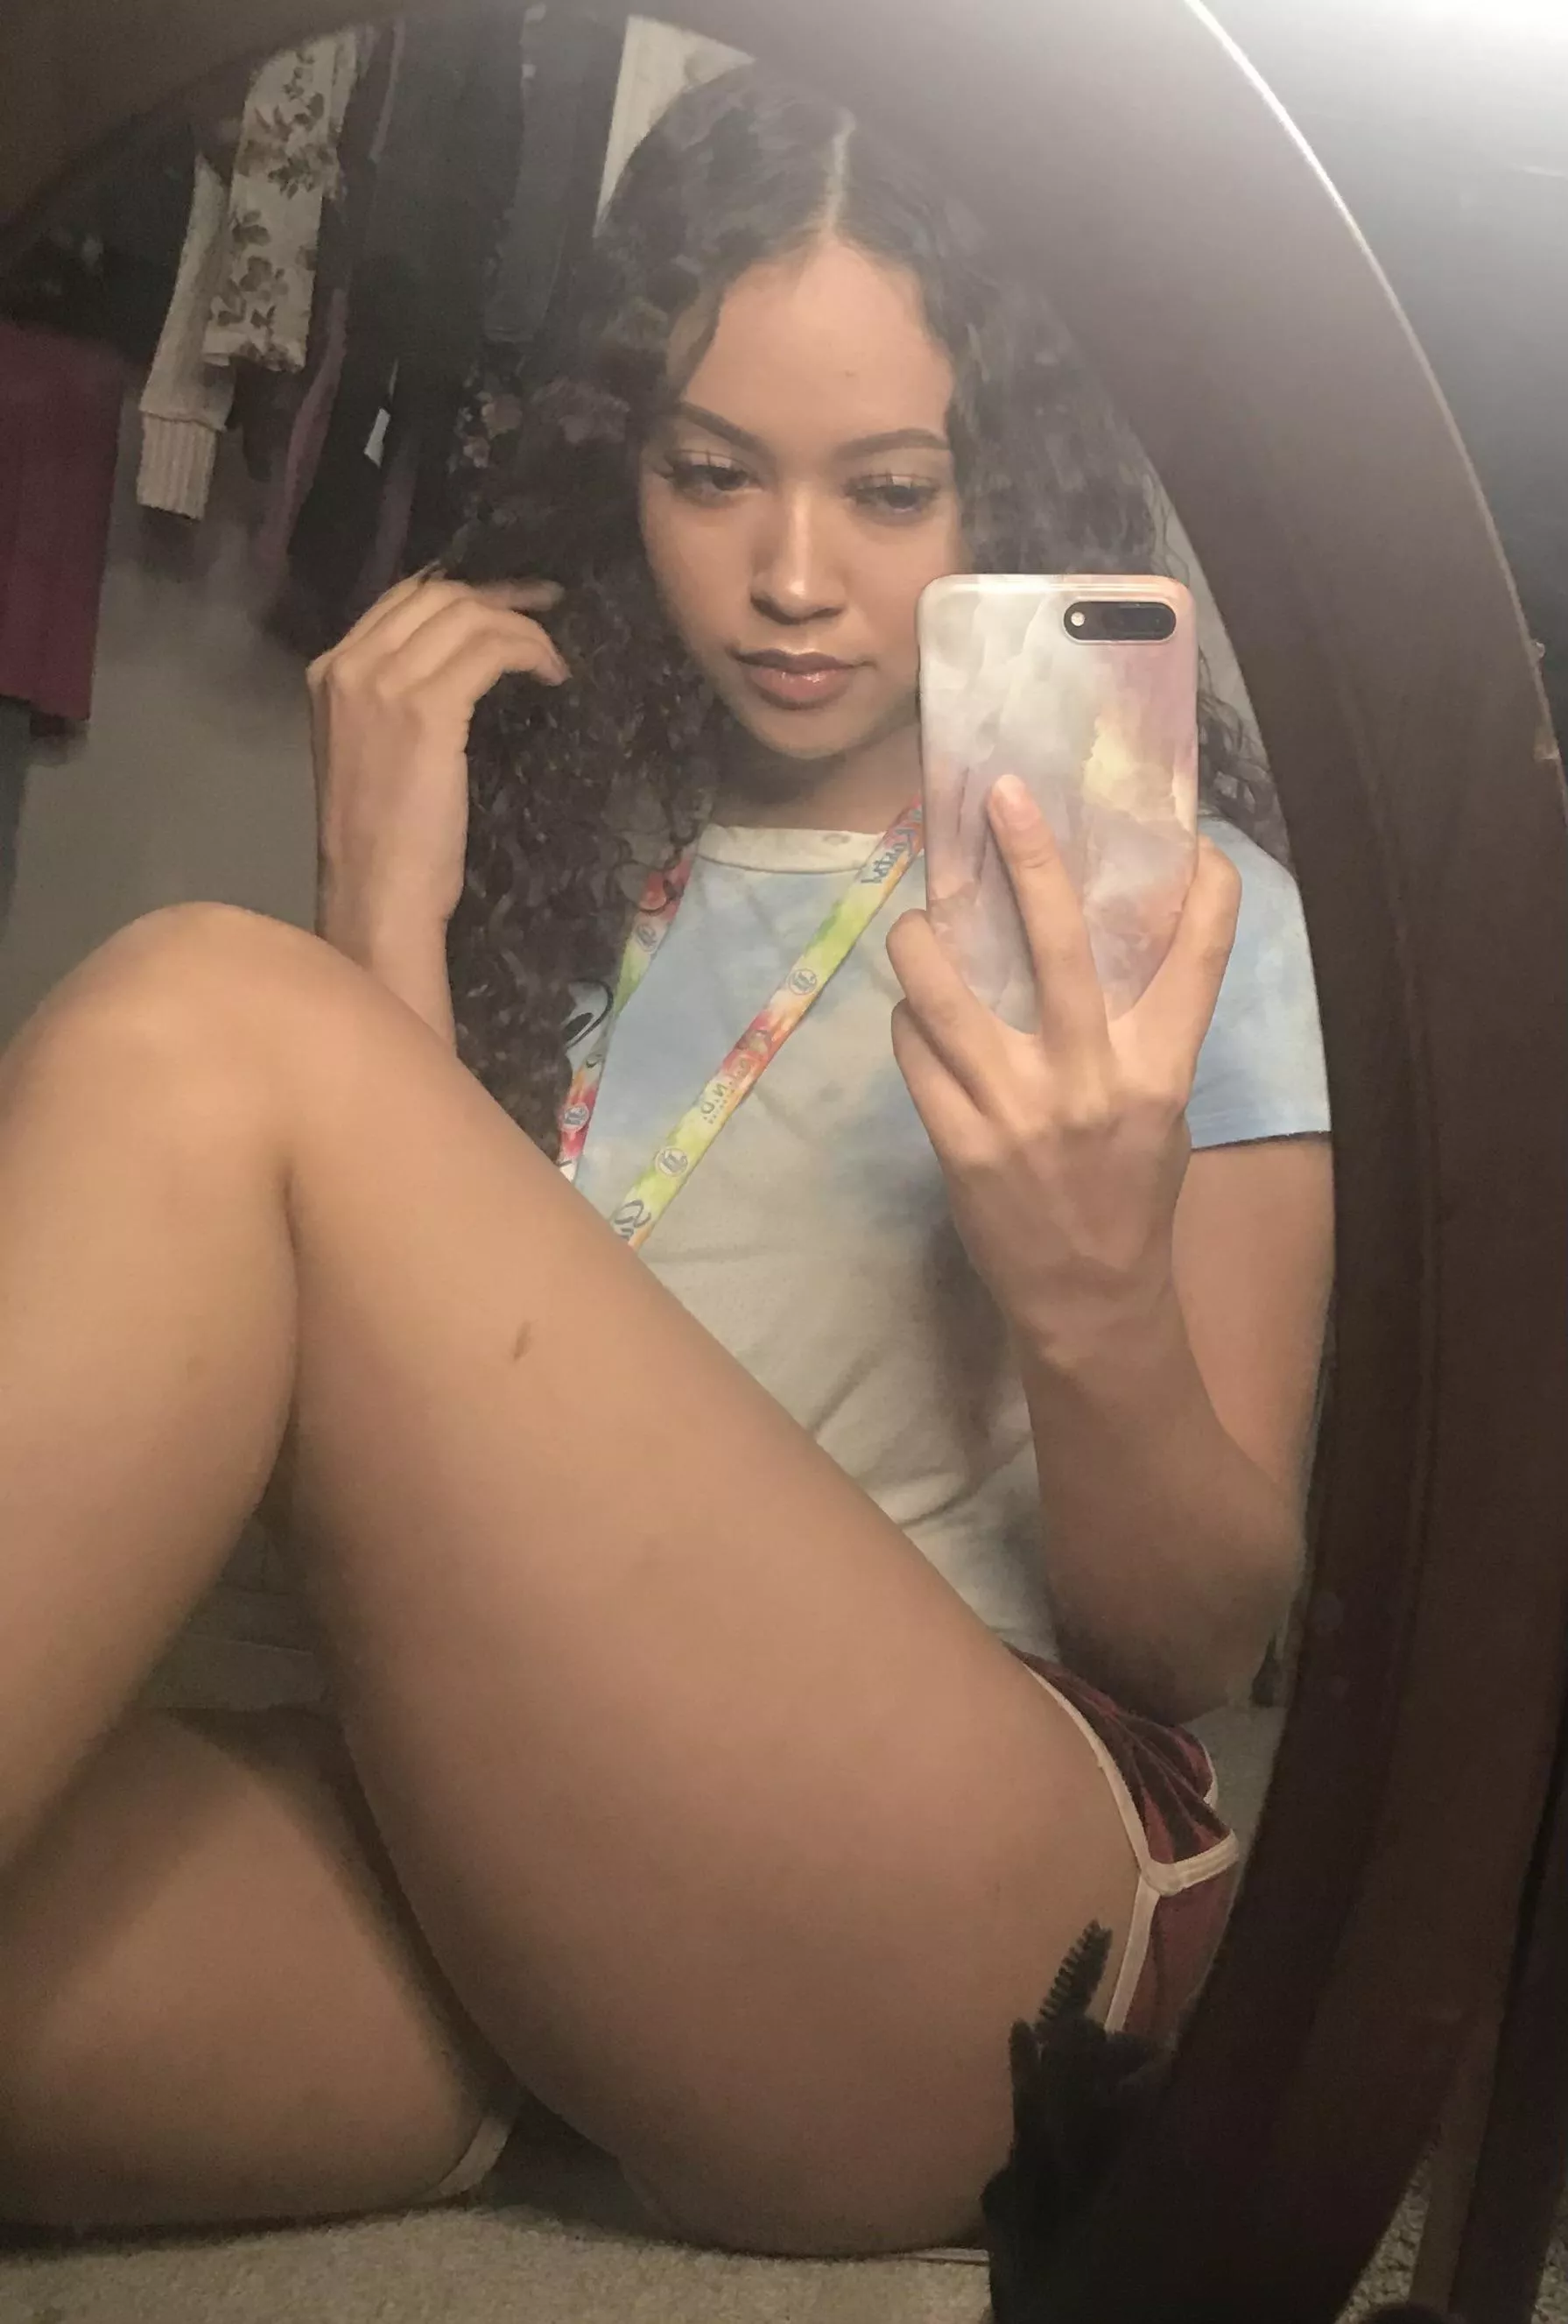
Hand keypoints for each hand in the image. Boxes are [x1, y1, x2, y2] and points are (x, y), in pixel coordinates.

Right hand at [308, 573, 567, 950]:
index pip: (403, 599)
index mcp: (329, 671)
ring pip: (468, 617)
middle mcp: (350, 665)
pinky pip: (491, 650)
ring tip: (551, 658)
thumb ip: (393, 697)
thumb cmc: (382, 840)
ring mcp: (384, 684)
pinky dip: (529, 652)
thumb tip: (455, 665)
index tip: (510, 603)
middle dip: (499, 597)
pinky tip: (551, 674)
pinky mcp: (427, 710)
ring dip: (522, 629)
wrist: (375, 891)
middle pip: (437, 595)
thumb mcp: (372, 748)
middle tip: (545, 612)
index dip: (464, 591)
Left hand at [887, 777, 1240, 1353]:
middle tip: (1002, 797)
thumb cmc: (1130, 1196)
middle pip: (1060, 944)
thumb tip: (1102, 950)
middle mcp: (1092, 1080)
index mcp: (1160, 1070)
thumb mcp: (1162, 1114)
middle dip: (1029, 859)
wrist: (1090, 1303)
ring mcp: (1018, 1110)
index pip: (1198, 961)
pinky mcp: (960, 1142)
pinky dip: (910, 1022)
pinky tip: (916, 1017)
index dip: (1205, 892)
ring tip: (919, 922)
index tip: (1197, 839)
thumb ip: (1138, 1036)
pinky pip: (915, 1051)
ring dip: (923, 941)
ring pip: (948, 992)